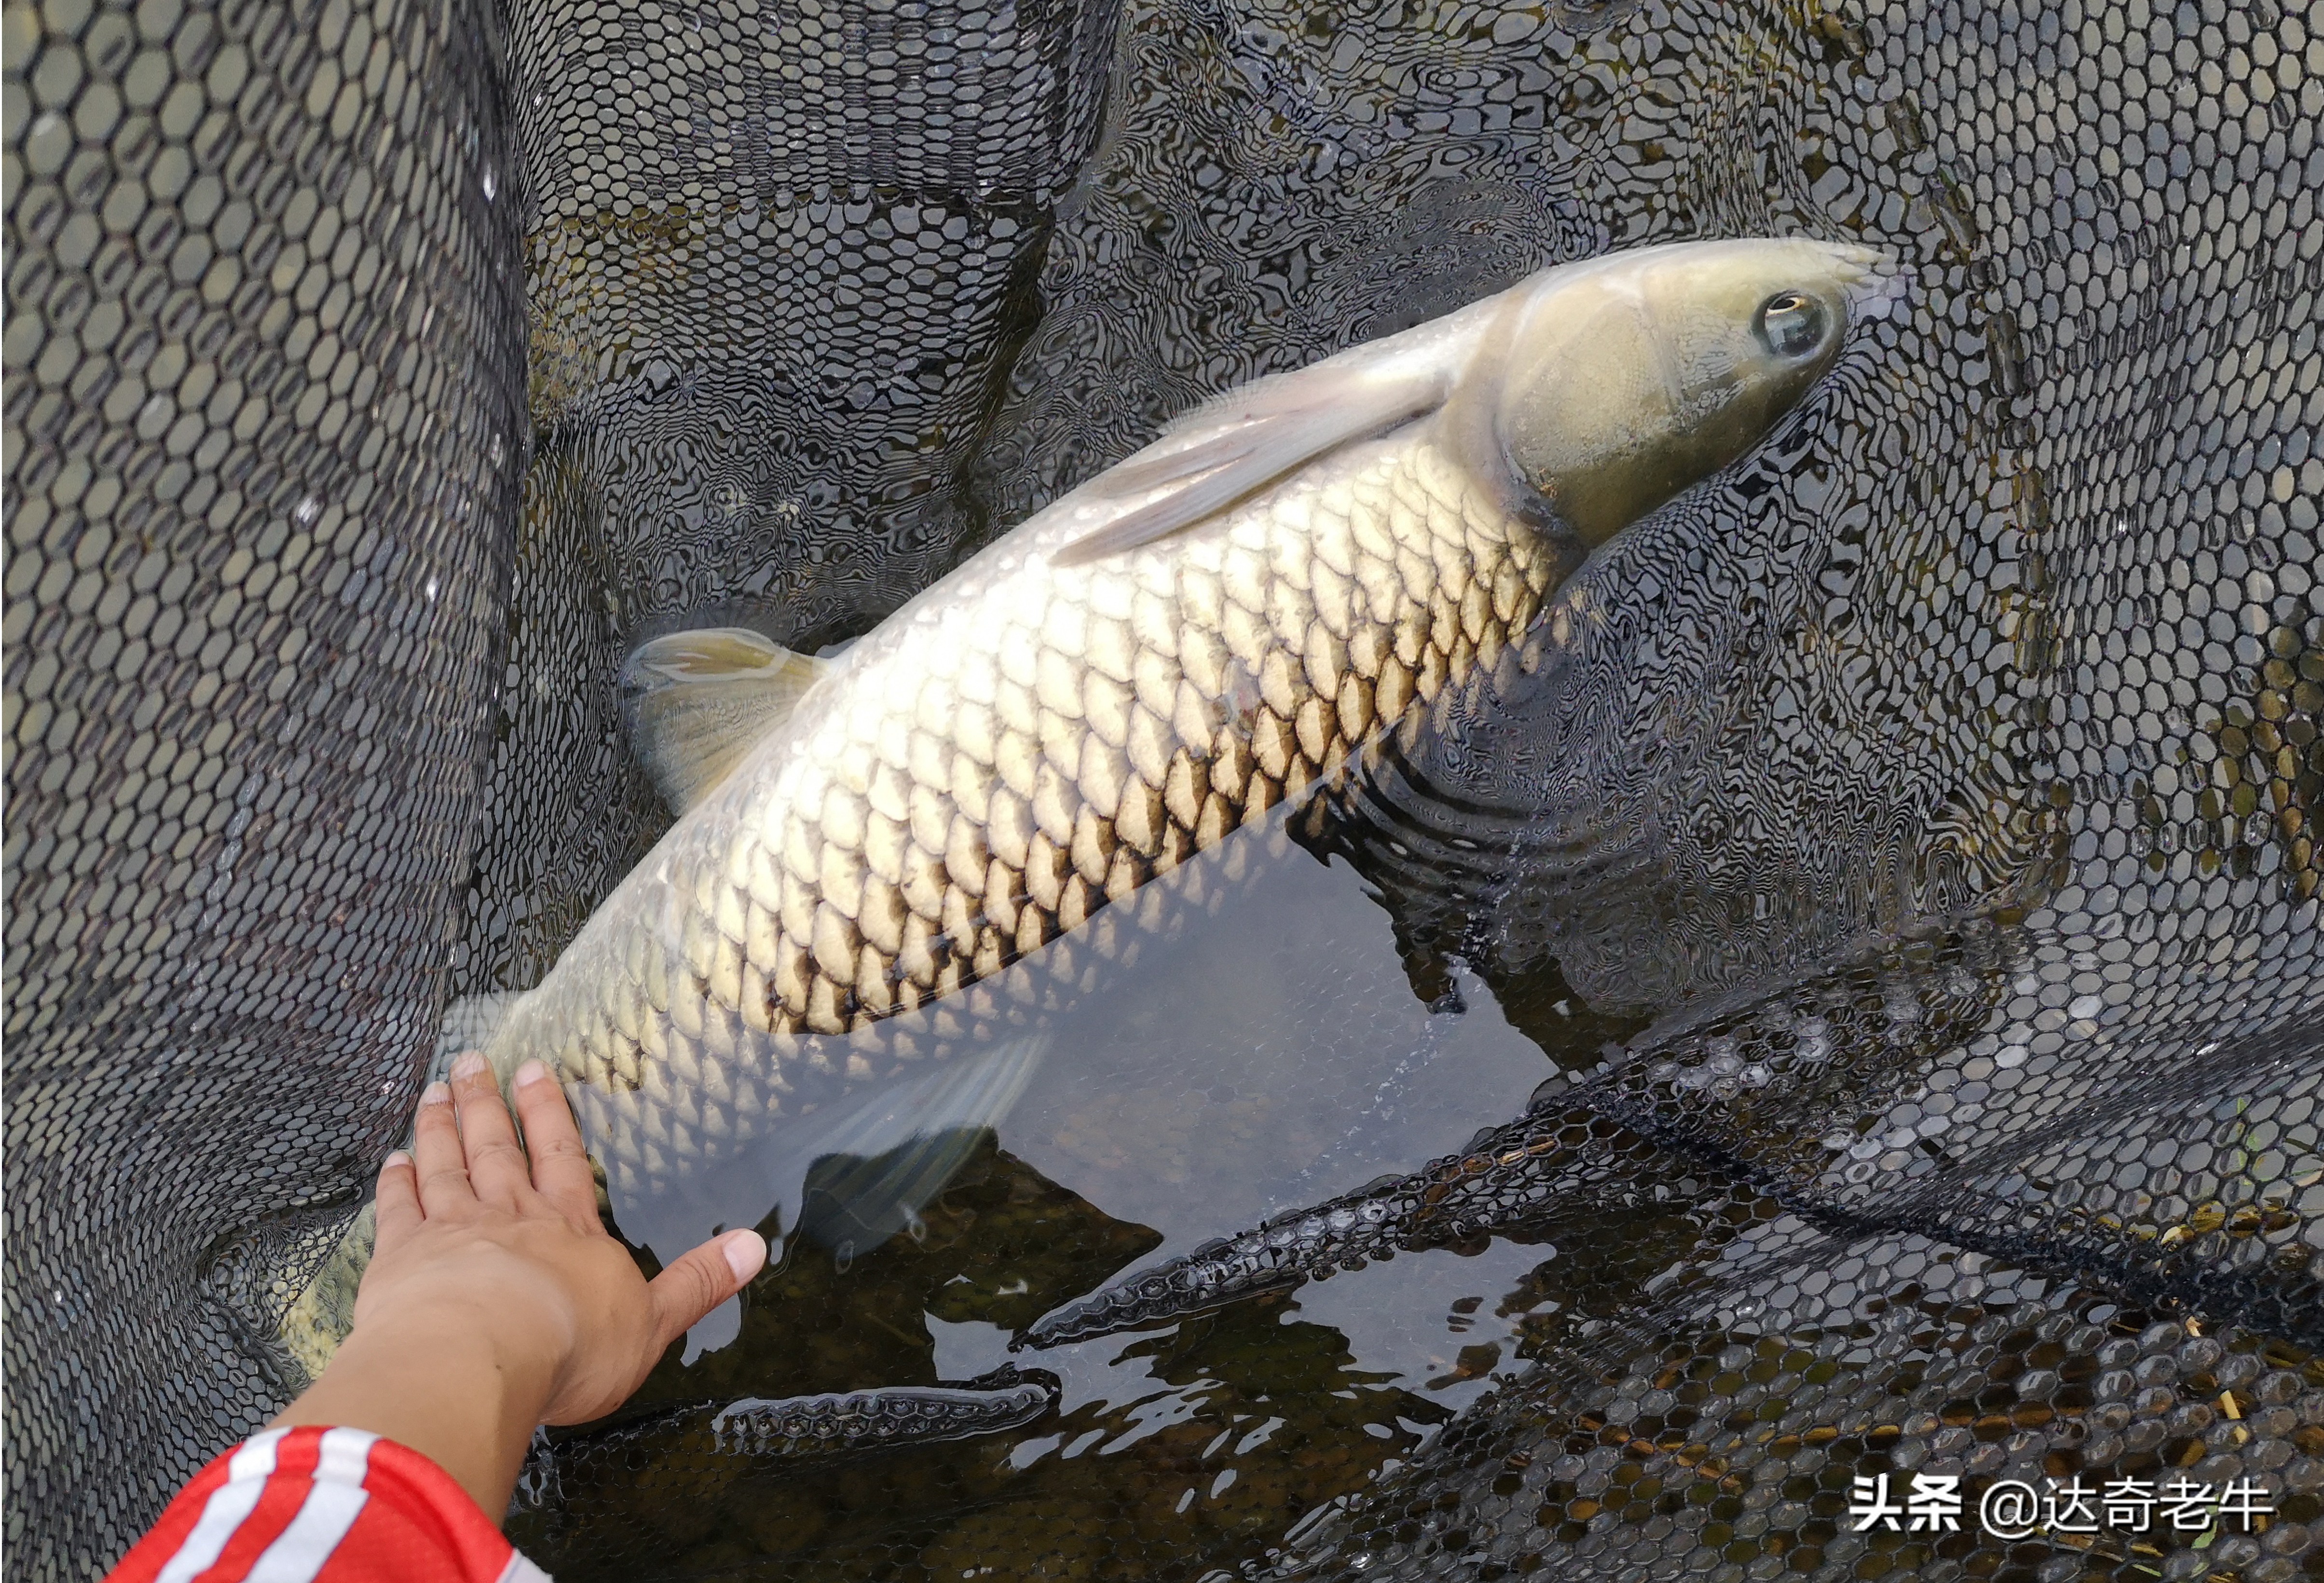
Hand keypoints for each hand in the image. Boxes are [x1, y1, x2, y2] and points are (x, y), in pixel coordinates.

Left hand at [275, 1052, 765, 1515]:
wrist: (478, 1360)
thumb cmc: (571, 1347)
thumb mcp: (653, 1321)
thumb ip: (697, 1282)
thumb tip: (756, 1246)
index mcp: (569, 1229)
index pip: (561, 1156)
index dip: (549, 1113)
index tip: (533, 1069)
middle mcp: (509, 1216)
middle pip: (497, 1148)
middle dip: (488, 1104)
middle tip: (471, 1060)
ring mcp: (451, 1231)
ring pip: (445, 1166)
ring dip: (439, 1127)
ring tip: (433, 1092)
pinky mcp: (402, 1258)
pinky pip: (398, 1210)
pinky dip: (395, 1182)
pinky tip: (392, 1161)